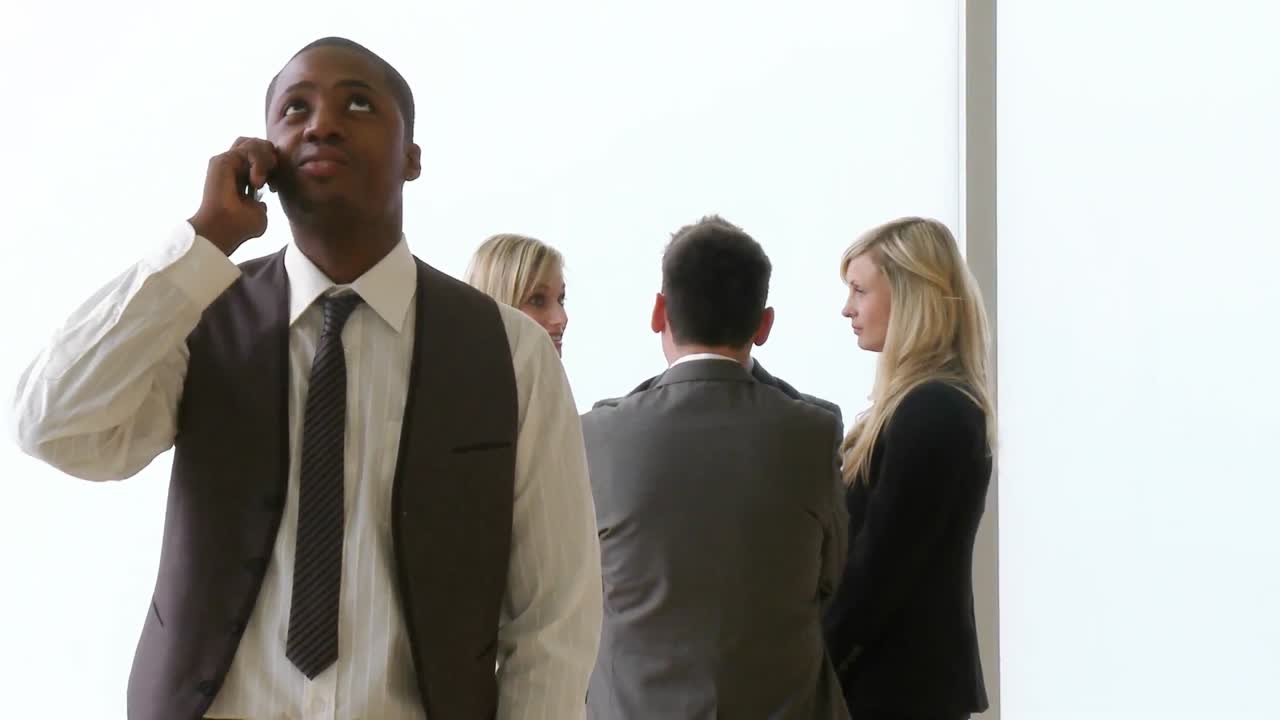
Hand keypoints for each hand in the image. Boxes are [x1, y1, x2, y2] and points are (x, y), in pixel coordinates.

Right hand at [188, 137, 278, 255]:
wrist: (224, 231)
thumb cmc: (239, 228)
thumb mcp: (258, 213)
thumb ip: (260, 203)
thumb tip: (261, 202)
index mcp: (239, 178)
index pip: (259, 156)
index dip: (272, 166)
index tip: (273, 189)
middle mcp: (231, 167)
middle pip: (256, 143)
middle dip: (270, 156)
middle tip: (271, 179)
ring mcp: (226, 162)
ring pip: (253, 142)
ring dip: (266, 158)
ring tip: (263, 180)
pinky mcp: (222, 160)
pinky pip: (248, 148)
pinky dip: (259, 162)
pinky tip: (257, 181)